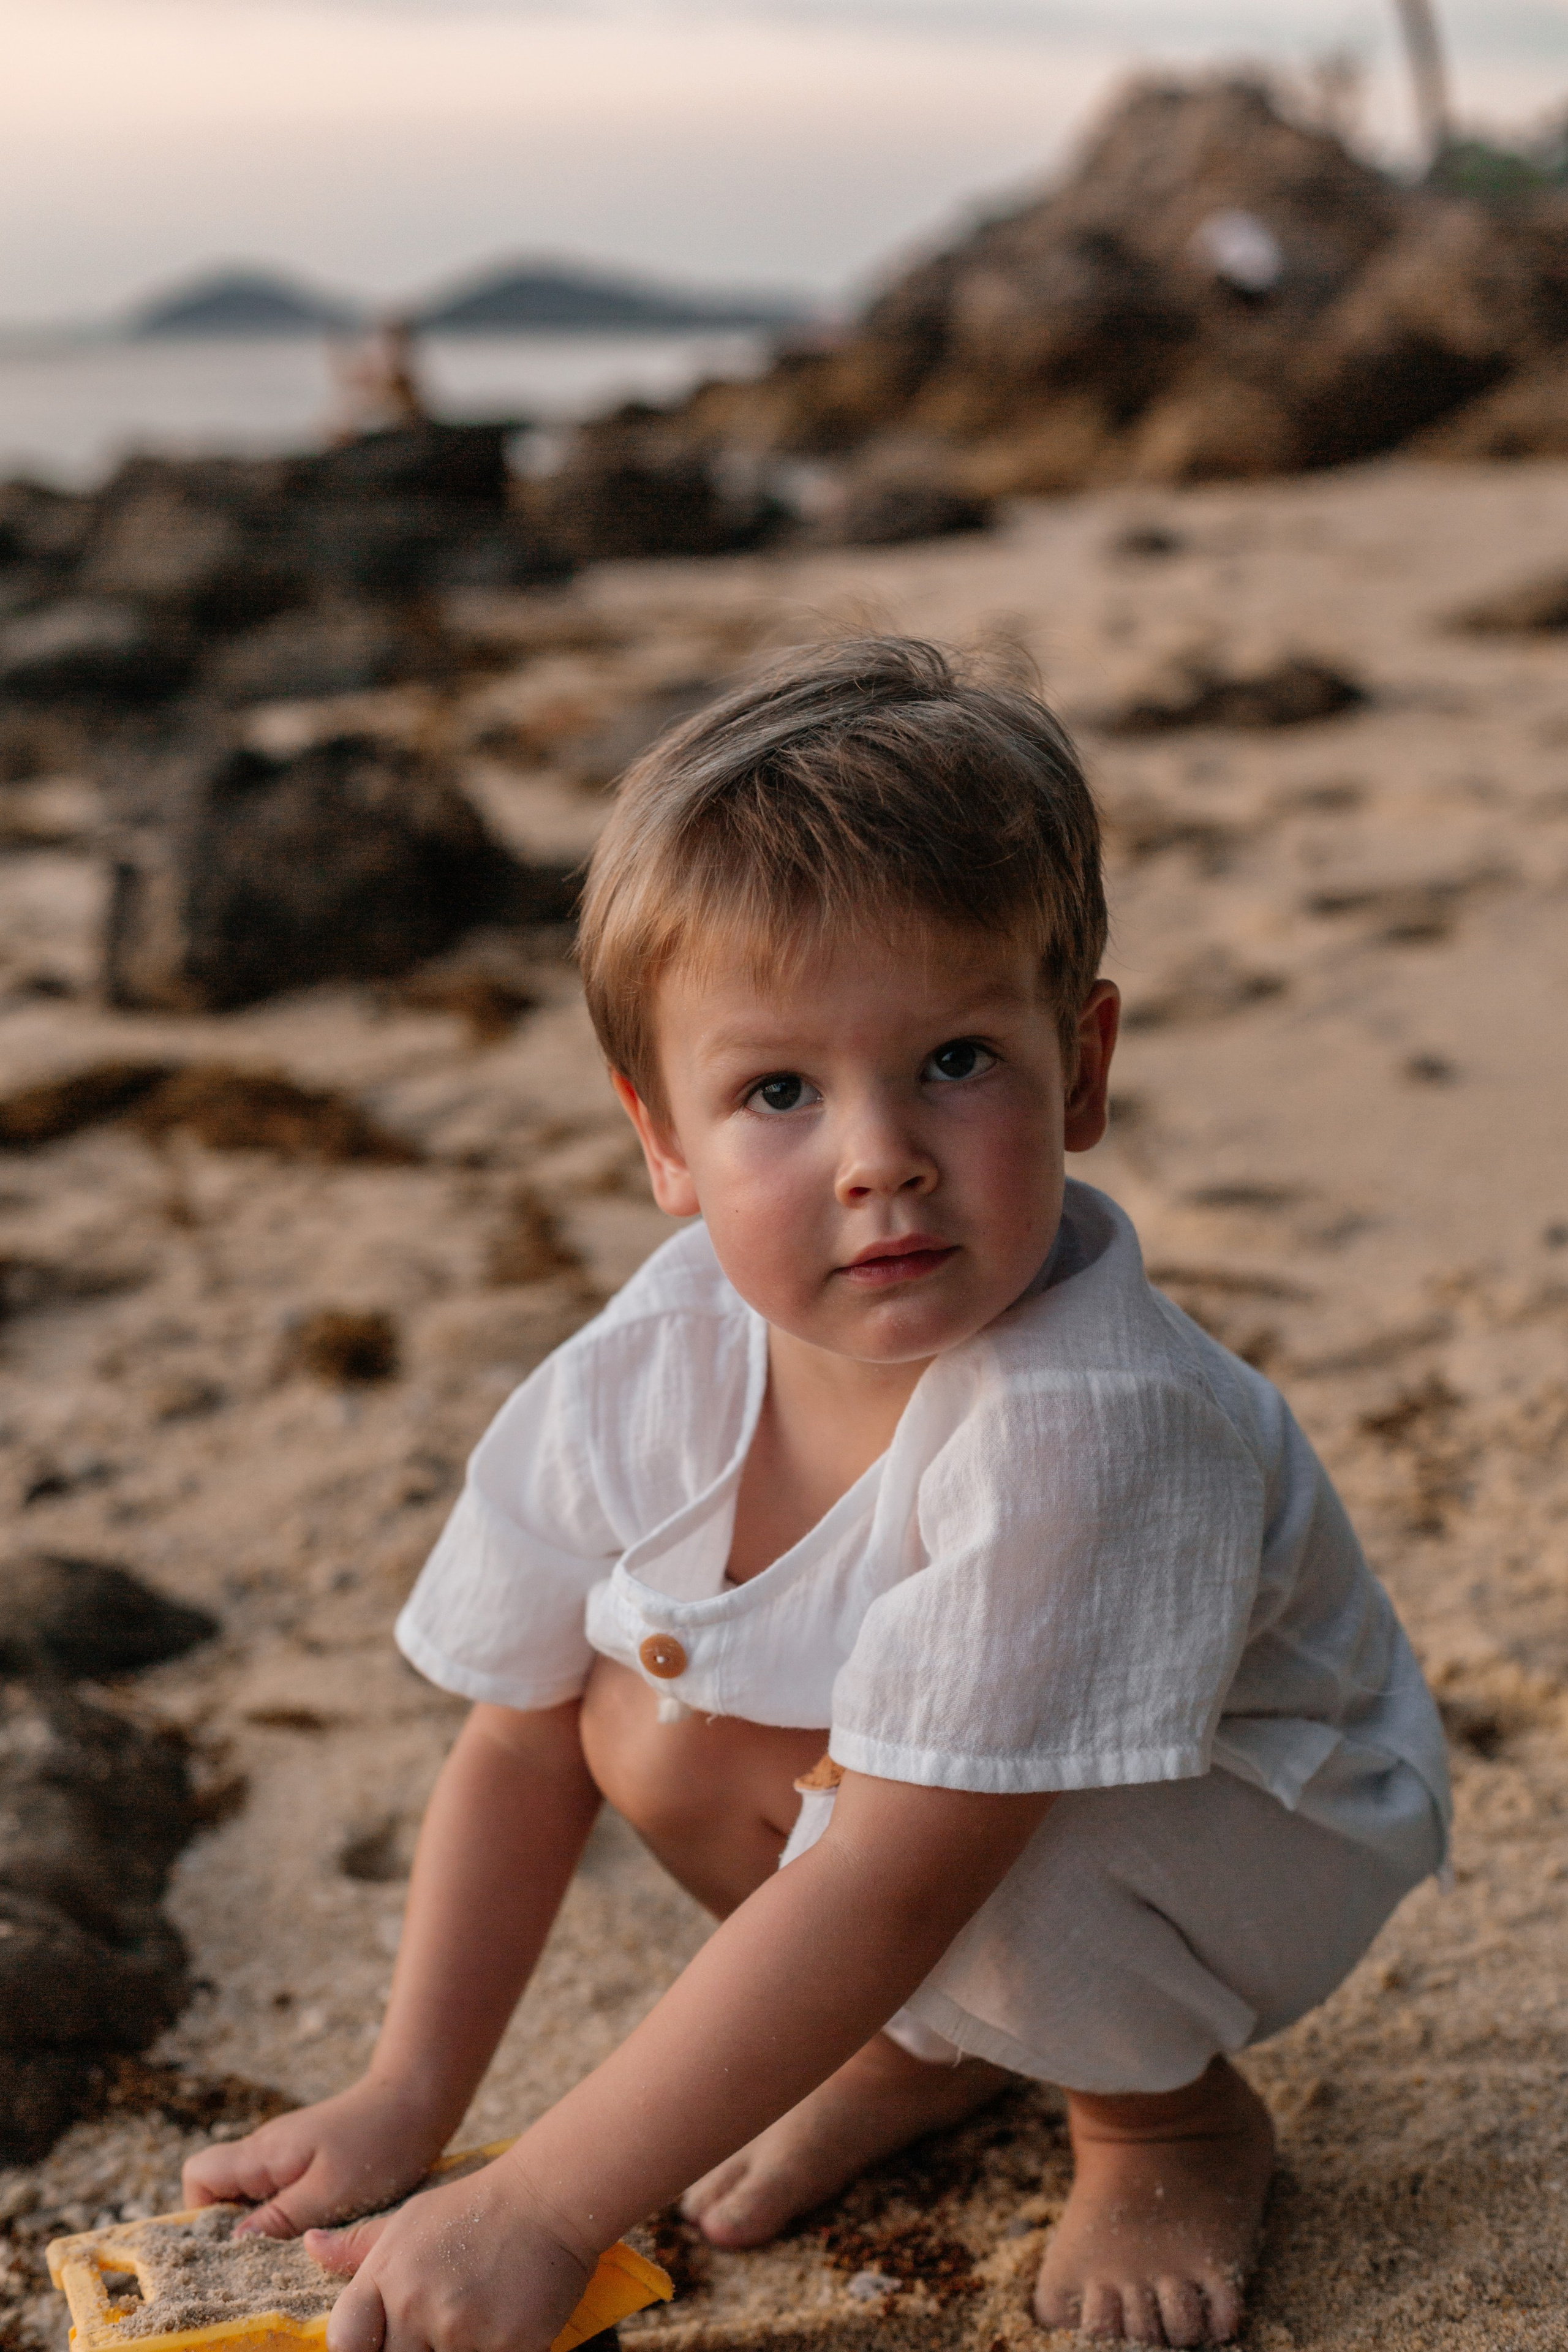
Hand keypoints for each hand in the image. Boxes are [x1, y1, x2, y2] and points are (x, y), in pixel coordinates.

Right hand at [181, 2079, 446, 2238]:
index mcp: (262, 2153)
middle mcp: (267, 2150)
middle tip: (269, 2254)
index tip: (234, 2243)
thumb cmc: (379, 2143)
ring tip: (298, 2244)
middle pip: (220, 2191)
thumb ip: (279, 2217)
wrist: (418, 2099)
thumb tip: (232, 2244)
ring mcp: (287, 2153)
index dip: (202, 2214)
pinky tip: (319, 2227)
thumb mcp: (330, 2192)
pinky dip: (290, 2214)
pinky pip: (281, 2192)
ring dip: (266, 2225)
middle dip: (235, 2228)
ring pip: (252, 2194)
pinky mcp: (310, 2159)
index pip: (198, 2176)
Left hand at [309, 2159, 592, 2351]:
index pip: (345, 2342)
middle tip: (433, 2331)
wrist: (548, 2198)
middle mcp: (414, 2304)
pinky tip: (498, 2335)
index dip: (358, 2351)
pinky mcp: (505, 2347)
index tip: (380, 2345)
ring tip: (467, 2327)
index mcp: (385, 2274)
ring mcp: (459, 2329)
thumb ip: (358, 2245)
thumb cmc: (476, 2208)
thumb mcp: (410, 2219)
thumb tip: (309, 2245)